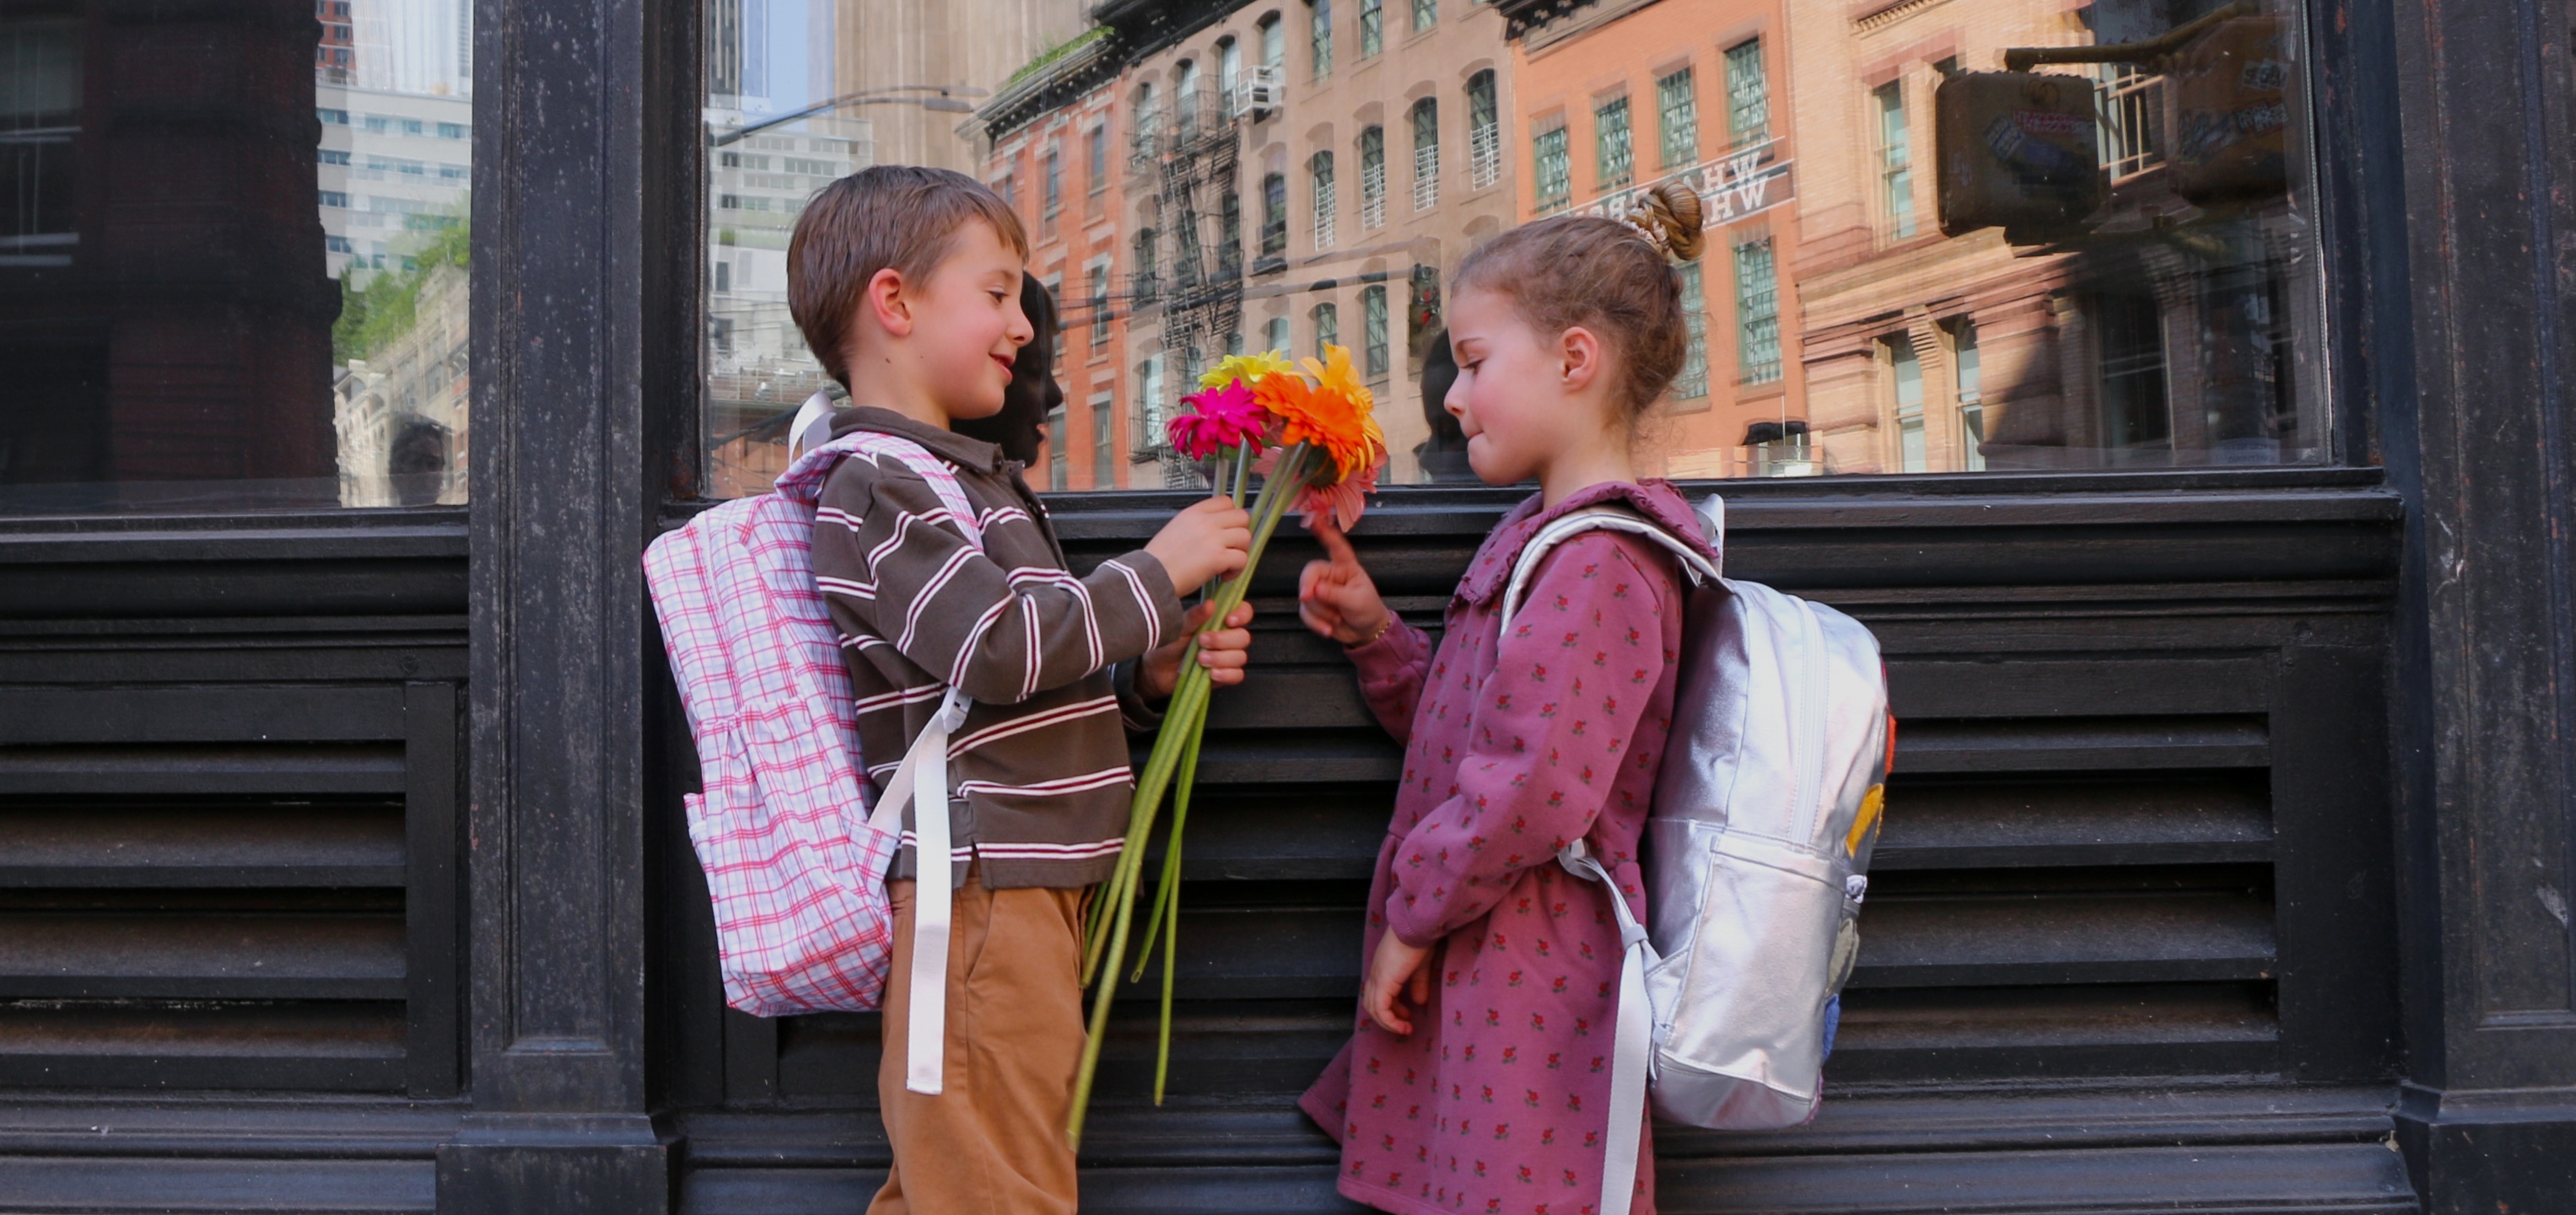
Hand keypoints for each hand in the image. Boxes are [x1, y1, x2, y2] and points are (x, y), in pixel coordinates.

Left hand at [1137, 600, 1254, 699]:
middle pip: (1243, 637)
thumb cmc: (1169, 645)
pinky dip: (1226, 674)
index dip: (1242, 615)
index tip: (1228, 620)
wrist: (1157, 671)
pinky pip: (1237, 675)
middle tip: (1202, 641)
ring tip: (1200, 660)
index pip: (1243, 612)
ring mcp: (1227, 657)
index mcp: (1218, 621)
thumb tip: (1210, 604)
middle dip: (1223, 640)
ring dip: (1221, 658)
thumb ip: (1194, 617)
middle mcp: (1226, 638)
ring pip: (1240, 656)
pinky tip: (1211, 674)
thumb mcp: (1179, 628)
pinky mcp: (1224, 676)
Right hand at [1144, 496, 1252, 595]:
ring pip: (1245, 537)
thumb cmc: (1159, 560)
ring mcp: (1212, 538)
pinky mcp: (1217, 557)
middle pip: (1242, 517)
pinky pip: (1242, 558)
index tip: (1228, 530)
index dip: (1232, 517)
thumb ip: (1197, 524)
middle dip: (1240, 533)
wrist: (1150, 576)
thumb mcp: (1176, 529)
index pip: (1226, 501)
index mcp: (1194, 513)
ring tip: (1227, 564)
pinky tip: (1224, 576)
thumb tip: (1217, 529)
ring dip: (1240, 552)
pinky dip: (1237, 570)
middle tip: (1231, 548)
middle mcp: (1205, 521)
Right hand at [1298, 518, 1391, 646]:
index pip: (1336, 547)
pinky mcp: (1314, 607)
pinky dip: (1315, 623)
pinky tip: (1328, 630)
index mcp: (1346, 567)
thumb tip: (1316, 589)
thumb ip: (1336, 595)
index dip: (1325, 533)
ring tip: (1338, 620)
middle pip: (1310, 573)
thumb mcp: (1357, 601)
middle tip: (1308, 597)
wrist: (1366, 632)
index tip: (1314, 520)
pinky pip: (1305, 613)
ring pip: (1307, 597)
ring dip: (1320, 613)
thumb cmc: (1368, 610)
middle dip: (1308, 587)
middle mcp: (1331, 575)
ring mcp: (1321, 591)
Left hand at [1363, 928, 1436, 1035]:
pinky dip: (1390, 1021)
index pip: (1378, 994)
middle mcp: (1376, 974)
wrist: (1417, 927)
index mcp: (1383, 968)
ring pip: (1373, 1008)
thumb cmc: (1420, 940)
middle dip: (1388, 1018)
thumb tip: (1419, 1002)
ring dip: (1388, 1023)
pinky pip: (1381, 1009)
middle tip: (1404, 1025)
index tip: (1407, 1016)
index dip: (1391, 1009)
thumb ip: (1418, 983)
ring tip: (1404, 1029)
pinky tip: (1403, 1025)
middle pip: (1372, 1004)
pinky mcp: (1383, 982)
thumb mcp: (1421, 966)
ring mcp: (1377, 977)